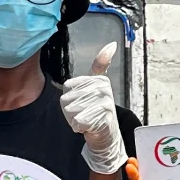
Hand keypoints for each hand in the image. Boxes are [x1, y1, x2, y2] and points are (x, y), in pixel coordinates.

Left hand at [60, 45, 126, 173]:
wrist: (107, 134)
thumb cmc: (99, 108)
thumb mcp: (98, 84)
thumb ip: (101, 65)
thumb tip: (112, 45)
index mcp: (100, 80)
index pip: (68, 86)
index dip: (69, 97)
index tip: (82, 101)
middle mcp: (103, 90)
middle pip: (67, 99)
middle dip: (71, 110)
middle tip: (84, 113)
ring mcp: (105, 104)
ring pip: (71, 110)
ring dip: (74, 119)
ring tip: (86, 120)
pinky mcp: (103, 120)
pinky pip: (78, 121)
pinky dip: (79, 127)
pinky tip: (87, 127)